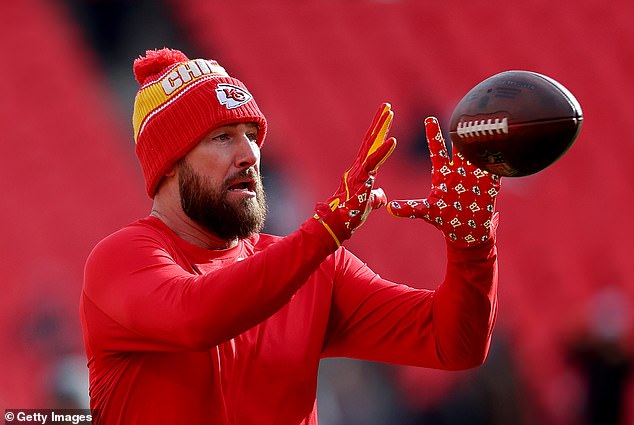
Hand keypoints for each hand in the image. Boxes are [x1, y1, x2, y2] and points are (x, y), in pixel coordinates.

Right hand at [314, 103, 396, 246]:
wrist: (335, 226)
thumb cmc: (350, 216)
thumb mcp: (367, 204)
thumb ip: (375, 196)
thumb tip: (381, 196)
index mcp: (361, 172)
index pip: (372, 148)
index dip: (379, 133)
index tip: (386, 117)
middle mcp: (358, 168)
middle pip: (371, 141)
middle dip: (379, 123)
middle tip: (387, 106)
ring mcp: (358, 173)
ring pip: (371, 146)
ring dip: (381, 128)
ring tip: (389, 113)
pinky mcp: (360, 181)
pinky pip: (373, 163)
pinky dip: (383, 151)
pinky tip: (392, 140)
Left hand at [387, 117, 499, 246]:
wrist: (466, 231)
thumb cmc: (445, 218)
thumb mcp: (427, 212)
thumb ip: (410, 208)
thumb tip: (389, 209)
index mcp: (443, 174)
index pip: (437, 150)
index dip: (433, 135)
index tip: (429, 119)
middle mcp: (460, 171)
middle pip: (460, 147)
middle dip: (460, 131)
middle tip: (461, 112)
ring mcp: (476, 176)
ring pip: (478, 153)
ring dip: (481, 140)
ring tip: (485, 122)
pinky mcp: (490, 185)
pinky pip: (496, 169)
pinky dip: (501, 159)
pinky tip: (508, 145)